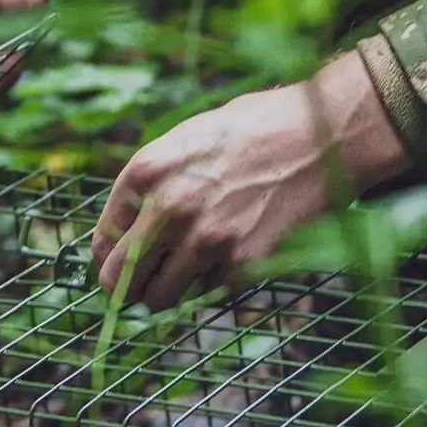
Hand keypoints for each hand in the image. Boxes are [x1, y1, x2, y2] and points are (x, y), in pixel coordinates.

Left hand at [90, 51, 409, 310]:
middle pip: (121, 280)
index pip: (103, 240)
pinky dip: (214, 284)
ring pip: (162, 298)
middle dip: (129, 288)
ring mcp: (205, 239)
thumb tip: (129, 229)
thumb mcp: (188, 139)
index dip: (110, 258)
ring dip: (171, 291)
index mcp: (147, 171)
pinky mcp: (242, 263)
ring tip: (189, 273)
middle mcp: (168, 207)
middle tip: (143, 288)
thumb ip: (153, 182)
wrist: (323, 135)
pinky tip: (233, 254)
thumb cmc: (256, 129)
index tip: (121, 266)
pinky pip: (209, 293)